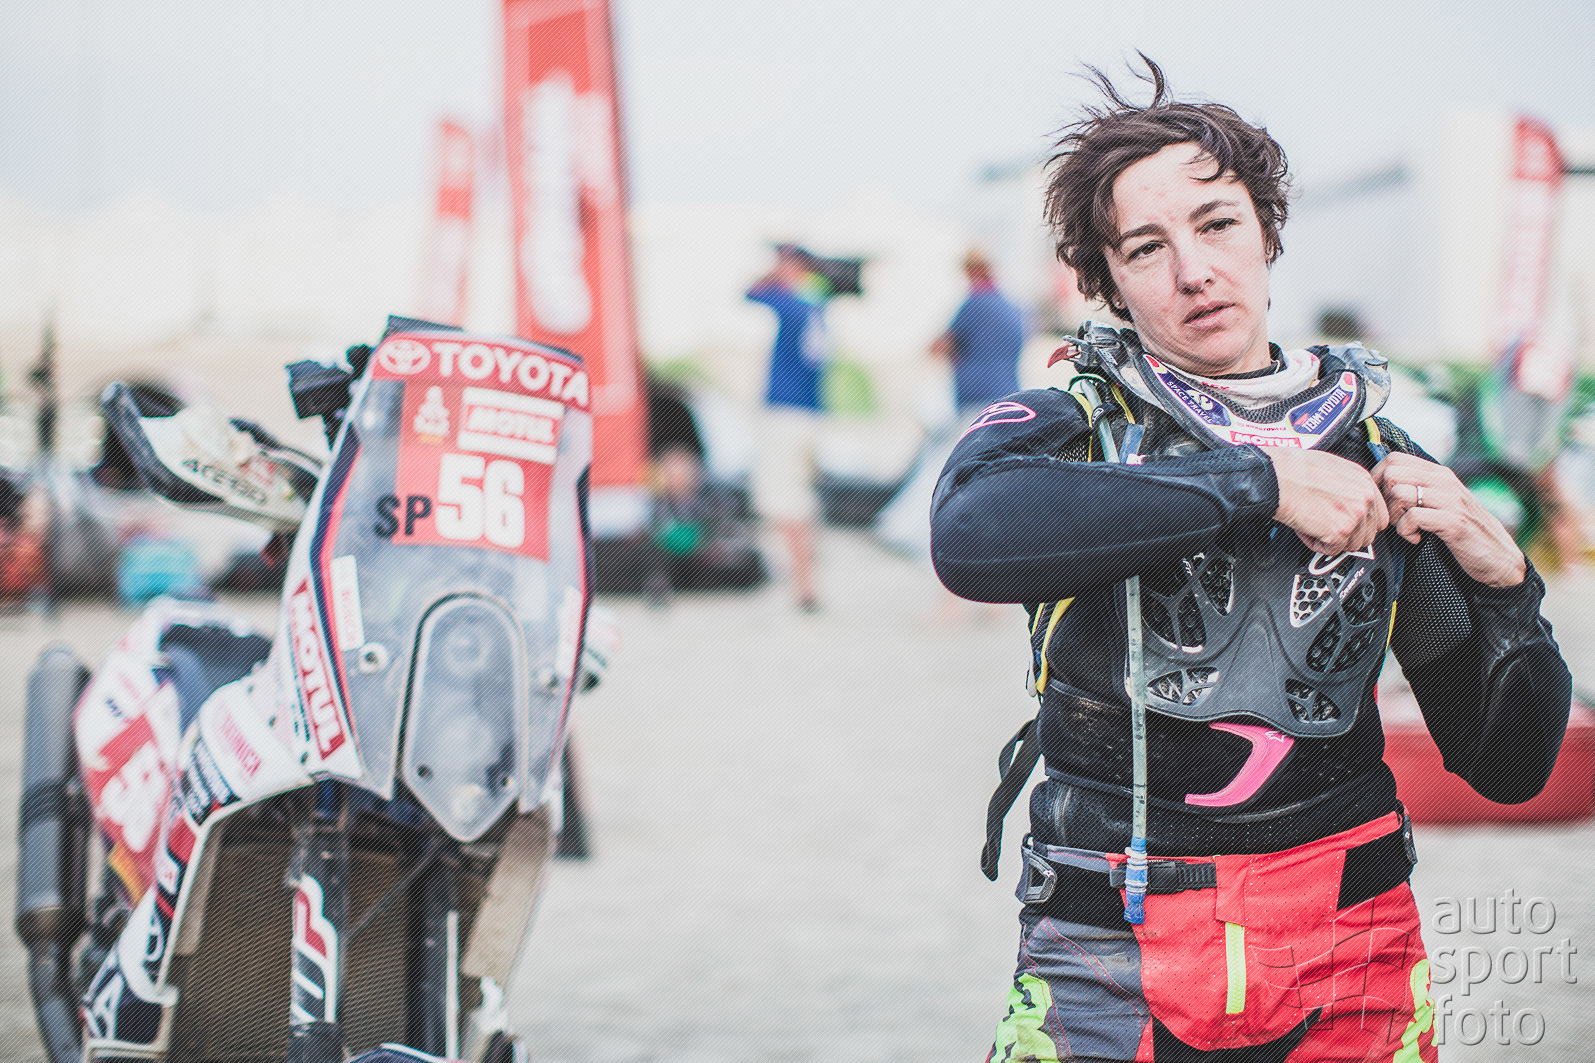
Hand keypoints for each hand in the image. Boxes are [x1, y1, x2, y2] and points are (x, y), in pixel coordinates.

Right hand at [1269, 447, 1388, 554]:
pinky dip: (1316, 544)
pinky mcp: (1340, 531)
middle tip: (1326, 526)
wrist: (1277, 477)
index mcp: (1364, 481)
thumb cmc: (1294, 470)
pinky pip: (1332, 550)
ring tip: (1313, 524)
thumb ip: (1349, 488)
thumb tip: (1349, 504)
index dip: (1361, 524)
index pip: (1379, 516)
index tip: (1347, 524)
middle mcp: (1365, 497)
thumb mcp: (1333, 469)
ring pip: (1352, 545)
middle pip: (1368, 535)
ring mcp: (1355, 515)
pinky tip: (1306, 527)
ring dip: (1332, 540)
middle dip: (1347, 535)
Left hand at [1373, 453, 1525, 586]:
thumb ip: (1418, 487)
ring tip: (1408, 529)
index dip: (1377, 478)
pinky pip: (1412, 518)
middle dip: (1384, 498)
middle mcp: (1445, 481)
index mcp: (1439, 473)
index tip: (1381, 500)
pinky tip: (1417, 539)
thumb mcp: (1439, 500)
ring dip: (1395, 517)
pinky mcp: (1454, 522)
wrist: (1496, 554)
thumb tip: (1382, 480)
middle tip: (1395, 517)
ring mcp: (1451, 500)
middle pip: (1392, 474)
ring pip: (1399, 493)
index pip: (1395, 458)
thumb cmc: (1460, 527)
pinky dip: (1406, 532)